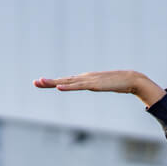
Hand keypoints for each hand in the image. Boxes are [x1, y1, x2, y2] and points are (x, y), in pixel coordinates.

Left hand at [34, 70, 165, 106]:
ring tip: (41, 82)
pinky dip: (68, 87)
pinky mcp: (94, 85)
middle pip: (63, 81)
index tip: (40, 83)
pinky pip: (78, 87)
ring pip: (67, 82)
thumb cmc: (119, 83)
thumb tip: (92, 87)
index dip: (52, 82)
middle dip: (48, 82)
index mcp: (85, 79)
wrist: (131, 79)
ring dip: (54, 83)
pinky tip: (59, 88)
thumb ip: (96, 86)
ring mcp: (88, 80)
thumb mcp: (103, 86)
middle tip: (34, 82)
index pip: (66, 81)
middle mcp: (84, 78)